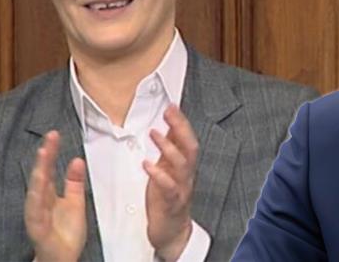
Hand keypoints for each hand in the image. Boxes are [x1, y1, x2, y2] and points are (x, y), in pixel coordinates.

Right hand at [24, 131, 86, 261]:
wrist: (63, 258)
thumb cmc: (66, 233)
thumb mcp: (75, 202)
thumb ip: (74, 182)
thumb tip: (77, 159)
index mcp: (49, 195)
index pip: (48, 169)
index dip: (50, 152)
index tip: (54, 134)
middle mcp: (40, 202)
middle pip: (41, 176)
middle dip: (44, 158)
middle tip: (49, 139)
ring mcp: (37, 216)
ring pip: (35, 192)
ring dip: (38, 174)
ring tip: (43, 155)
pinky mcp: (39, 230)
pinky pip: (36, 214)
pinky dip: (36, 201)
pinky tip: (38, 187)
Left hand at [144, 105, 198, 261]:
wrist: (172, 230)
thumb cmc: (168, 199)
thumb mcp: (168, 170)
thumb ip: (170, 150)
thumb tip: (168, 127)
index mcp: (185, 165)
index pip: (188, 139)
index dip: (181, 122)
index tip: (171, 106)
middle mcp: (186, 175)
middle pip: (190, 147)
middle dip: (180, 128)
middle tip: (169, 112)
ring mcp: (181, 188)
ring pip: (182, 165)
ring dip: (169, 147)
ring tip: (155, 133)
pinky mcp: (172, 202)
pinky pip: (169, 187)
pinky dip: (159, 175)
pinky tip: (148, 165)